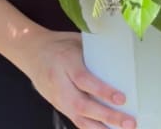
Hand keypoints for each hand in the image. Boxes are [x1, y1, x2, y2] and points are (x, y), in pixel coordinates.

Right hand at [19, 29, 135, 128]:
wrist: (32, 52)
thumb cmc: (58, 44)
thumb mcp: (76, 41)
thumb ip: (95, 51)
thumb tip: (119, 58)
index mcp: (66, 62)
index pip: (84, 80)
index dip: (102, 91)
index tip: (121, 98)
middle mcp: (60, 83)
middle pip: (83, 105)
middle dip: (107, 116)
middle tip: (128, 122)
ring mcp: (58, 98)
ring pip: (79, 118)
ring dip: (102, 128)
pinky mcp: (58, 106)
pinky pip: (76, 121)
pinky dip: (91, 128)